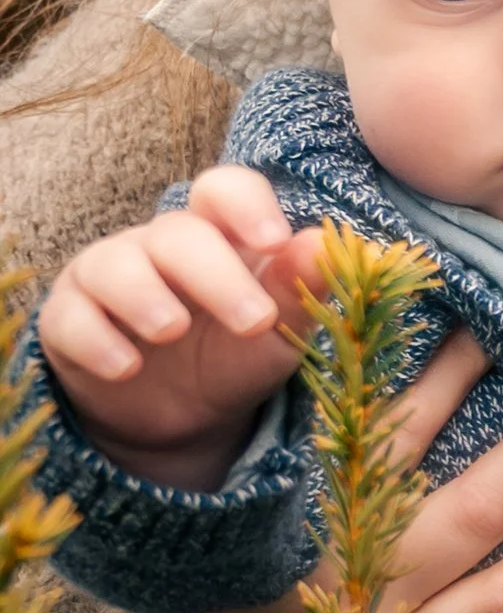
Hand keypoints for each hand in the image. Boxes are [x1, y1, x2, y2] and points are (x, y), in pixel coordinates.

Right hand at [38, 165, 328, 489]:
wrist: (181, 422)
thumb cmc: (233, 358)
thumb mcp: (276, 335)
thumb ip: (299, 291)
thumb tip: (324, 244)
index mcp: (218, 237)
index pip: (224, 190)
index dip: (246, 205)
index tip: (275, 240)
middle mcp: (159, 247)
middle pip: (178, 234)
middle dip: (216, 274)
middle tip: (254, 320)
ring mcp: (107, 277)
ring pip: (114, 265)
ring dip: (144, 296)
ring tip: (171, 330)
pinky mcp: (68, 320)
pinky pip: (71, 317)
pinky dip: (96, 340)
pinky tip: (125, 366)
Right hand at [158, 328, 502, 612]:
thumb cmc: (224, 596)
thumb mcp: (242, 509)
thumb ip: (299, 435)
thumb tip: (352, 341)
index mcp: (321, 529)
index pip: (397, 438)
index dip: (450, 381)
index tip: (494, 335)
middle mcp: (367, 591)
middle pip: (472, 514)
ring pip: (498, 597)